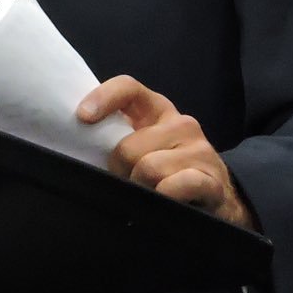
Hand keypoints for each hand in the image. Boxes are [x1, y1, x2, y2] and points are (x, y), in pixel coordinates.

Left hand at [77, 76, 257, 229]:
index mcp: (157, 111)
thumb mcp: (141, 150)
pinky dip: (163, 197)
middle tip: (127, 184)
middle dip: (120, 171)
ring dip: (141, 190)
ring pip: (149, 168)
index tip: (83, 118)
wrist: (218, 201)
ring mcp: (200, 150)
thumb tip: (74, 143)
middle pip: (129, 146)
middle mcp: (181, 124)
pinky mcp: (211, 179)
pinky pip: (175, 186)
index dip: (104, 97)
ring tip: (148, 196)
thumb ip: (114, 140)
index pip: (129, 88)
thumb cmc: (166, 174)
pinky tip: (166, 203)